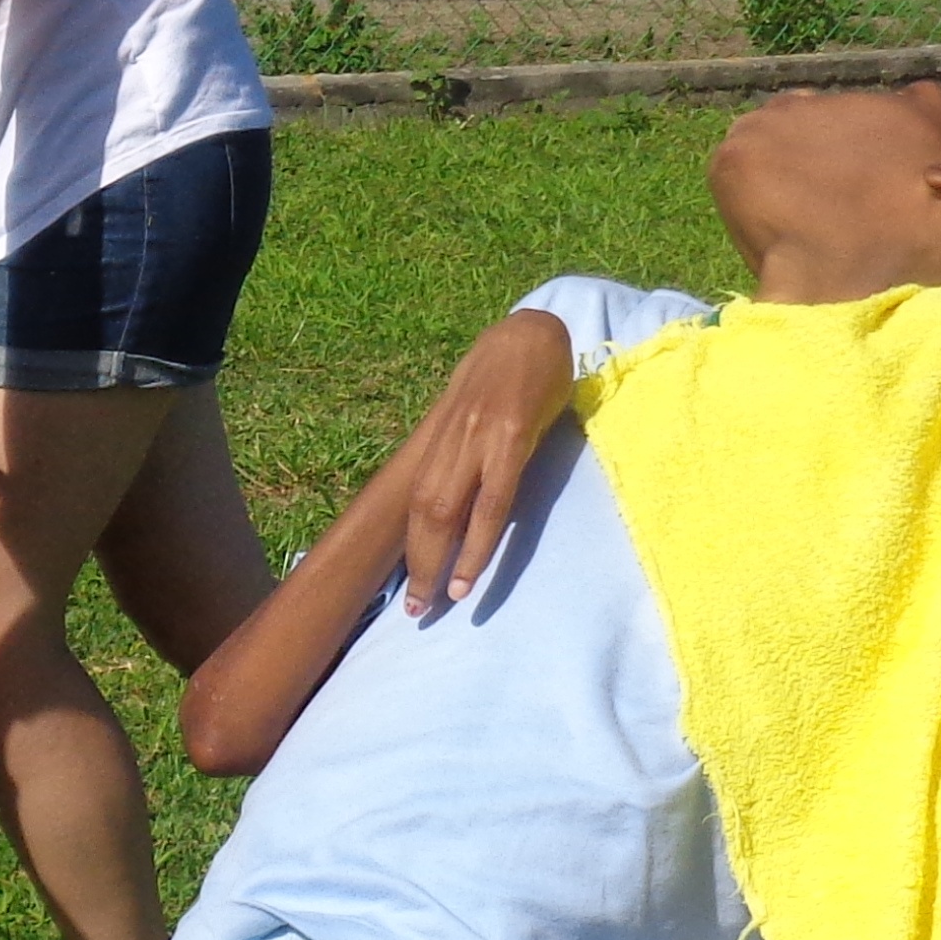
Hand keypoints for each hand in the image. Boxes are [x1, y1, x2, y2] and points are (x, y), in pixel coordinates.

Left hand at [395, 310, 572, 610]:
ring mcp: (478, 437)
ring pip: (446, 512)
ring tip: (438, 603)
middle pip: (423, 512)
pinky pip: (491, 502)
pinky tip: (470, 576)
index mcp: (443, 435)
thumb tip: (457, 493)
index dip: (409, 545)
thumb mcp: (479, 410)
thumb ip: (466, 449)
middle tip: (413, 611)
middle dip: (417, 565)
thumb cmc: (511, 369)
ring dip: (440, 564)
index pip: (416, 499)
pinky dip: (477, 545)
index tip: (405, 584)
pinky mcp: (510, 436)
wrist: (535, 327)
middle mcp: (452, 438)